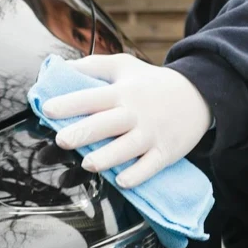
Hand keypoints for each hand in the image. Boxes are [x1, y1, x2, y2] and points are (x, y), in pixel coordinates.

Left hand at [42, 54, 211, 187]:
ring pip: (128, 147)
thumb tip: (58, 67)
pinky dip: (138, 174)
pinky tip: (122, 181)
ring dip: (108, 156)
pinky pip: (151, 165)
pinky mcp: (166, 152)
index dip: (69, 103)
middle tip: (61, 140)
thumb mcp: (123, 66)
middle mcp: (135, 113)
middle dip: (84, 132)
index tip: (47, 109)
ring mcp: (152, 134)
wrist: (200, 94)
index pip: (92, 97)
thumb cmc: (151, 83)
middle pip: (108, 123)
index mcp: (122, 92)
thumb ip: (92, 66)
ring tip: (87, 164)